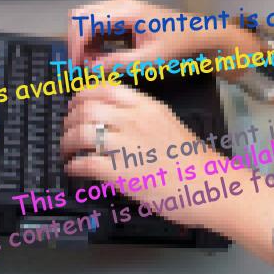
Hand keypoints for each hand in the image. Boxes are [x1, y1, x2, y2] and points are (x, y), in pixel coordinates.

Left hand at [61, 85, 213, 226]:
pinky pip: (83, 162)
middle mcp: (134, 120)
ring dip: (66, 142)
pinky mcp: (119, 173)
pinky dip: (73, 165)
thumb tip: (115, 118)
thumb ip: (142, 116)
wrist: (207, 185)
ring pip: (80, 133)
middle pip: (86, 108)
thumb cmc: (193, 160)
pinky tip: (73, 168)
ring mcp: (125, 145)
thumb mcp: (168, 123)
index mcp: (147, 106)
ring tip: (66, 150)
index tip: (76, 103)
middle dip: (69, 119)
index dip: (83, 95)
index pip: (104, 88)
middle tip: (67, 128)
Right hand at [67, 0, 246, 74]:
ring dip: (84, 43)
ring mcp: (120, 7)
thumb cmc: (178, 45)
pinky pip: (97, 25)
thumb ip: (118, 64)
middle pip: (79, 16)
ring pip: (86, 20)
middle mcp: (120, 4)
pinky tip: (102, 58)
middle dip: (76, 43)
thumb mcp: (149, 60)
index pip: (84, 21)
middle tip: (81, 67)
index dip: (75, 45)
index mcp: (126, 11)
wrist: (198, 35)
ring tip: (94, 66)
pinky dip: (93, 42)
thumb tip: (91, 69)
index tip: (76, 67)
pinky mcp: (122, 15)